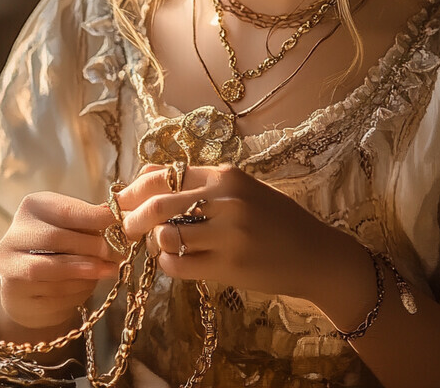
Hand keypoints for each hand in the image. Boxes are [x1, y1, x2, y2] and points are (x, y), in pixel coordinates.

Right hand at [0, 191, 121, 333]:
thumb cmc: (60, 249)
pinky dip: (75, 290)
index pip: (66, 210)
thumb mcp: (73, 227)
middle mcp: (13, 235)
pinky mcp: (13, 295)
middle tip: (117, 252)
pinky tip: (89, 286)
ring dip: (86, 271)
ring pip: (52, 269)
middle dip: (91, 246)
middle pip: (56, 238)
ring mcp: (8, 267)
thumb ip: (92, 222)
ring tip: (109, 270)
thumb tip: (125, 214)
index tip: (121, 222)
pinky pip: (49, 293)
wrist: (30, 288)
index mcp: (32, 207)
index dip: (95, 217)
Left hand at [119, 164, 361, 304]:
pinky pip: (179, 265)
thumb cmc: (275, 220)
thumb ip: (199, 182)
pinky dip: (167, 264)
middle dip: (131, 216)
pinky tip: (176, 262)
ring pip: (166, 235)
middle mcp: (226, 199)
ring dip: (153, 242)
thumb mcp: (241, 189)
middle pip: (157, 203)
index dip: (136, 189)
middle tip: (126, 227)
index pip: (165, 174)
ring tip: (158, 245)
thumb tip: (145, 175)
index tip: (124, 201)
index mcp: (227, 175)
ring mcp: (228, 234)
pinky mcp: (229, 266)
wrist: (315, 254)